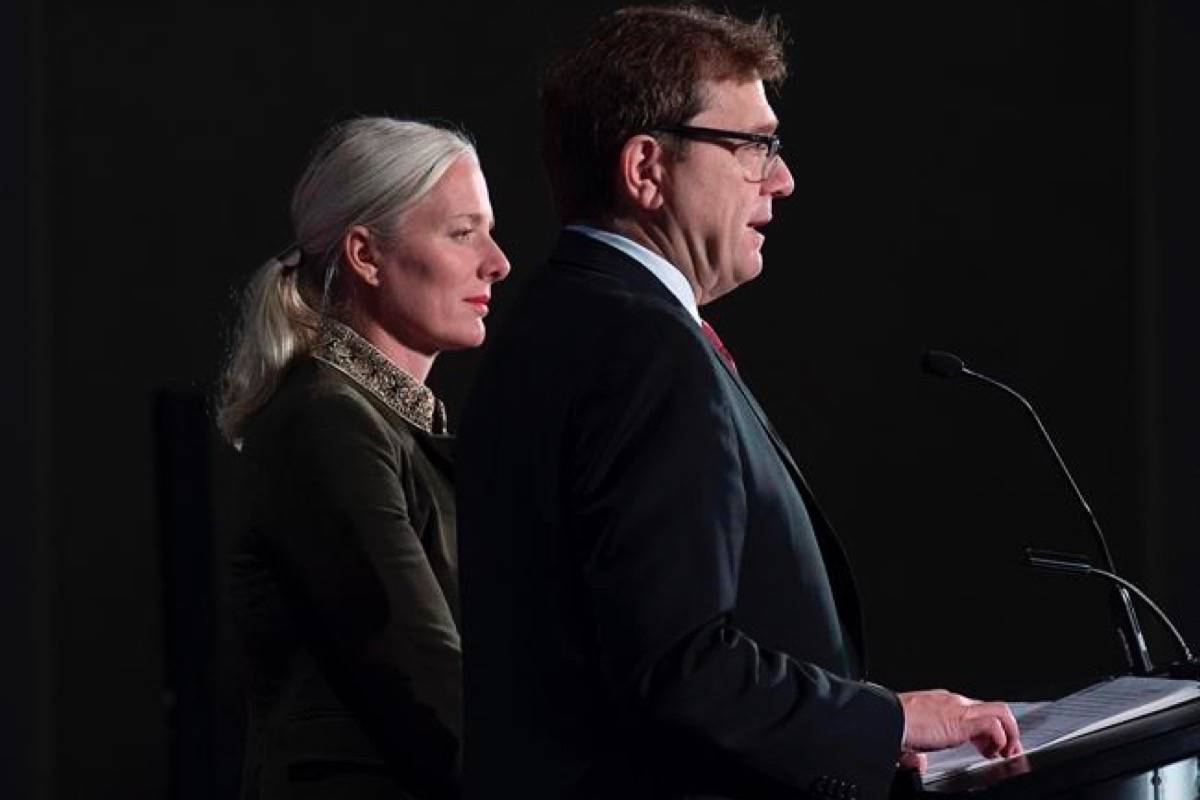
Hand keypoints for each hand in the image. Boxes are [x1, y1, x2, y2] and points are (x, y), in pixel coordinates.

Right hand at [898, 689, 1021, 759]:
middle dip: (1005, 731)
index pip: (973, 711)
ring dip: (1009, 734)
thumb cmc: (891, 725)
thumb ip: (917, 753)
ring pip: (1000, 711)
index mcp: (940, 704)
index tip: (987, 748)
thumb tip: (919, 764)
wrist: (886, 719)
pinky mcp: (963, 720)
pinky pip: (994, 725)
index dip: (986, 731)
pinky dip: (1000, 739)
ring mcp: (960, 709)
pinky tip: (991, 752)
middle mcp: (953, 702)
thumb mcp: (909, 740)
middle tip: (1004, 751)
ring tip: (1005, 753)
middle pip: (992, 708)